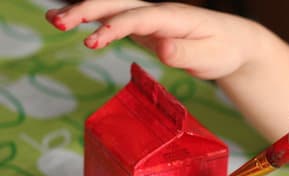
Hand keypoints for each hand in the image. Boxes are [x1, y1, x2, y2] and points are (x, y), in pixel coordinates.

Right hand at [45, 0, 264, 79]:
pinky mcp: (149, 29)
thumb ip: (185, 54)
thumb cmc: (224, 49)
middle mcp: (159, 13)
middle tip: (57, 22)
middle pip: (118, 5)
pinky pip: (118, 20)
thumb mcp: (210, 57)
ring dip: (85, 12)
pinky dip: (96, 21)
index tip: (91, 42)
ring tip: (54, 21)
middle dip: (86, 10)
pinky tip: (76, 25)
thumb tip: (162, 48)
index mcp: (174, 18)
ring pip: (114, 9)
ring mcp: (152, 19)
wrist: (234, 42)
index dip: (113, 28)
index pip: (138, 18)